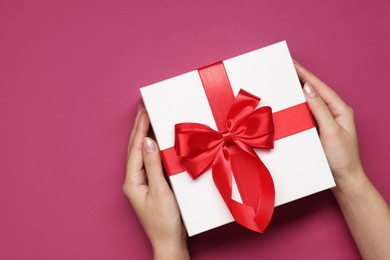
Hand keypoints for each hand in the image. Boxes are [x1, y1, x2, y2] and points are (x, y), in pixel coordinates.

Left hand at [123, 106, 189, 259]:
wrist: (170, 242)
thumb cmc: (164, 221)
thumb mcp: (160, 191)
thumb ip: (153, 165)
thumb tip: (147, 141)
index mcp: (132, 181)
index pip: (135, 148)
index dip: (140, 128)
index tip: (145, 110)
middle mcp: (133, 180)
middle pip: (134, 148)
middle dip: (138, 127)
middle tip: (143, 108)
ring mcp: (141, 183)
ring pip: (140, 153)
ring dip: (143, 135)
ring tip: (147, 118)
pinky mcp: (150, 185)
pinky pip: (149, 160)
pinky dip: (151, 147)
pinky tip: (156, 140)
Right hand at [294, 61, 364, 192]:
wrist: (344, 180)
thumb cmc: (341, 158)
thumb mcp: (331, 131)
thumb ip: (320, 109)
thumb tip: (308, 89)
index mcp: (340, 109)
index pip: (320, 87)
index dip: (305, 74)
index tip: (292, 63)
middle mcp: (334, 112)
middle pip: (315, 91)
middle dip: (301, 79)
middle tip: (286, 68)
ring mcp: (326, 121)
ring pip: (310, 102)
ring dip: (298, 92)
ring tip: (286, 81)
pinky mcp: (319, 129)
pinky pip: (307, 113)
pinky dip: (298, 106)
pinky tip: (290, 103)